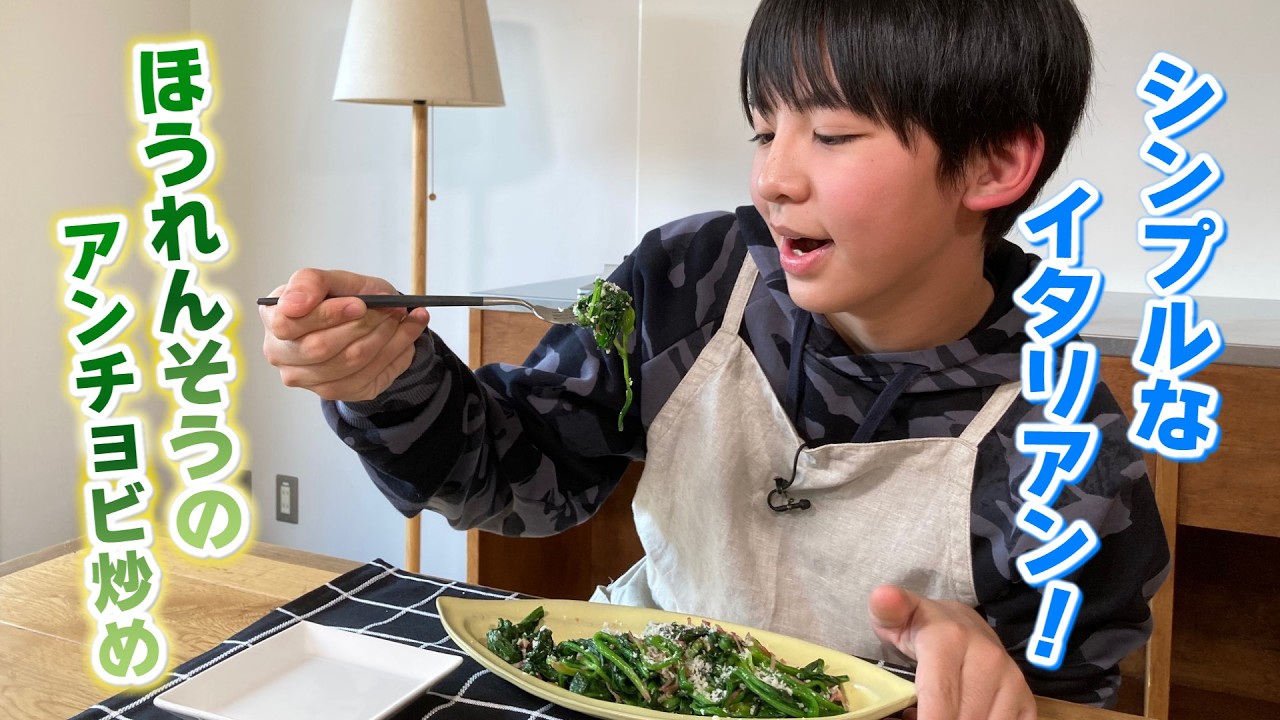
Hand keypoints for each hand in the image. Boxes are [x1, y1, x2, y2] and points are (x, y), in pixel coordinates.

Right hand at [260, 268, 430, 401]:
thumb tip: (293, 304)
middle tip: (392, 307)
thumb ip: (309, 282)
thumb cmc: (342, 297)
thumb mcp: (331, 279)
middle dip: (363, 325)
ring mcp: (309, 380)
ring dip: (385, 337)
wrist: (368, 319)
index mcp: (274, 320)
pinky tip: (409, 332)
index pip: (289, 325)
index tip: (360, 304)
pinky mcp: (340, 392)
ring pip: (351, 364)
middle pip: (321, 348)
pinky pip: (371, 377)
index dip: (326, 315)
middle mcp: (283, 356)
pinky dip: (397, 352)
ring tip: (403, 316)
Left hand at [869, 585, 1035, 719]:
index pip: (939, 700)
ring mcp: (1011, 680)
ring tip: (942, 713)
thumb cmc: (920, 627)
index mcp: (950, 640)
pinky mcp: (1025, 699)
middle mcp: (988, 659)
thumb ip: (887, 610)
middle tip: (920, 717)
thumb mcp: (896, 618)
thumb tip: (884, 597)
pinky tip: (964, 717)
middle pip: (962, 719)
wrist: (962, 623)